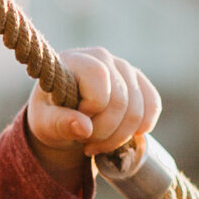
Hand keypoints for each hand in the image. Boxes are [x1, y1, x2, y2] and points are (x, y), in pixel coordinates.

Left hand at [27, 48, 161, 176]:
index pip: (98, 83)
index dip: (90, 110)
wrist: (62, 114)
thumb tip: (84, 128)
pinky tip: (121, 137)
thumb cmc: (51, 115)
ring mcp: (123, 67)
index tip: (75, 119)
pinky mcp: (138, 81)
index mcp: (74, 60)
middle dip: (104, 132)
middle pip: (120, 102)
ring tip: (97, 141)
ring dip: (119, 137)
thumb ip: (59, 123)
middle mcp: (102, 57)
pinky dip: (139, 129)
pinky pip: (153, 106)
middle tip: (85, 140)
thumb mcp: (45, 123)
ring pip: (137, 109)